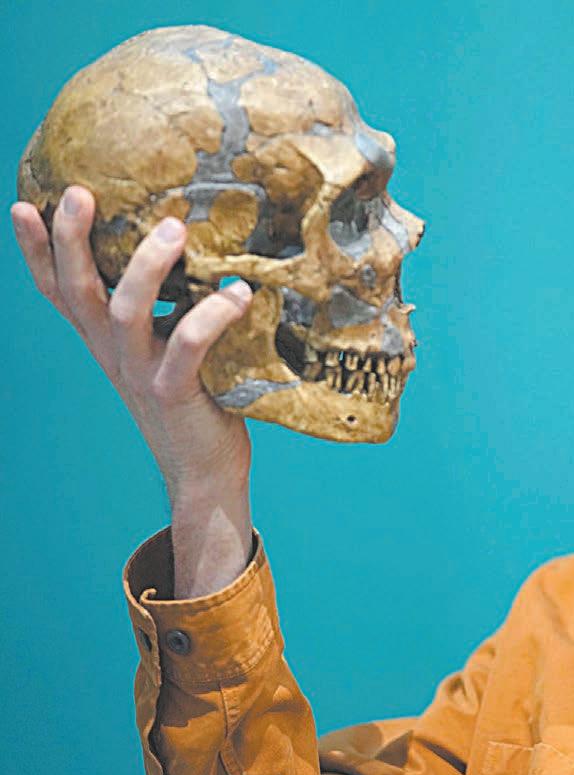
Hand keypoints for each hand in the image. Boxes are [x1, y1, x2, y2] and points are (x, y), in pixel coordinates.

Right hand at [12, 185, 254, 595]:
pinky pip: (188, 346)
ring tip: (173, 227)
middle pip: (77, 291)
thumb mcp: (171, 348)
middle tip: (79, 193)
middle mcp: (114, 354)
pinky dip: (212, 315)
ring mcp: (141, 373)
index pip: (58, 291)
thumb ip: (173, 309)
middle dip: (71, 241)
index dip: (36, 251)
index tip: (24, 204)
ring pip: (125, 311)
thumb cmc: (197, 400)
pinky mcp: (175, 393)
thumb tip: (206, 250)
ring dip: (147, 267)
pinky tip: (240, 292)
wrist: (205, 472)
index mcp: (106, 341)